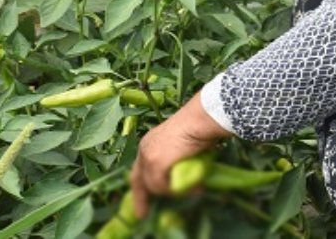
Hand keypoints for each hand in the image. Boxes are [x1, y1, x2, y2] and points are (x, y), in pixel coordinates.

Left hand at [130, 94, 230, 218]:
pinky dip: (178, 191)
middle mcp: (144, 149)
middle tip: (142, 215)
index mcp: (149, 143)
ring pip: (154, 186)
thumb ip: (177, 162)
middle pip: (137, 180)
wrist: (198, 120)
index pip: (140, 169)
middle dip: (140, 199)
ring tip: (194, 190)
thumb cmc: (197, 128)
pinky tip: (194, 188)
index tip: (141, 199)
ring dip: (173, 192)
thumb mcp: (183, 147)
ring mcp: (148, 157)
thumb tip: (183, 179)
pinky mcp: (155, 164)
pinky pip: (163, 186)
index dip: (141, 185)